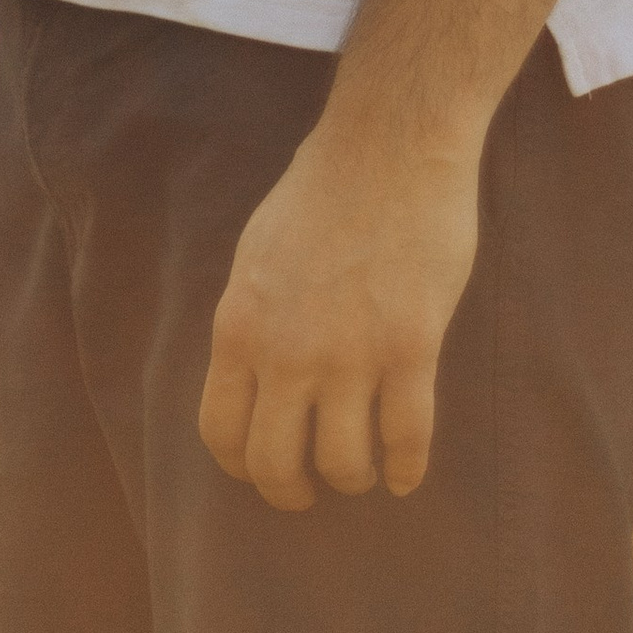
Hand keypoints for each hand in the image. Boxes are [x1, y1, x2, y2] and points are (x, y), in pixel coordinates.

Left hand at [201, 110, 481, 505]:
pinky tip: (406, 475)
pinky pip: (406, 438)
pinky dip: (405, 470)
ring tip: (363, 470)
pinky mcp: (411, 346)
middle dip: (291, 490)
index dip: (242, 465)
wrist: (391, 142)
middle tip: (310, 489)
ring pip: (343, 462)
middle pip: (274, 464)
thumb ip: (253, 319)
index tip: (264, 469)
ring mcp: (351, 353)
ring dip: (352, 477)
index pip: (220, 431)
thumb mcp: (257, 252)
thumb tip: (254, 374)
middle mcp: (287, 352)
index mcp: (240, 325)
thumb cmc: (325, 186)